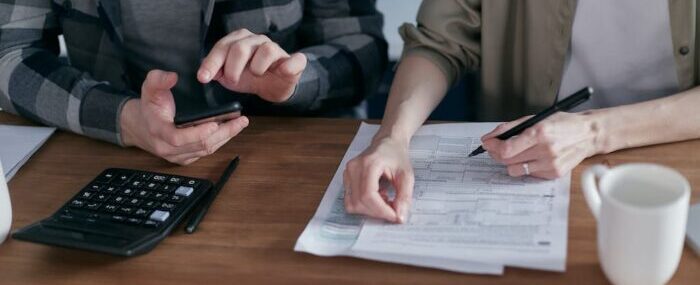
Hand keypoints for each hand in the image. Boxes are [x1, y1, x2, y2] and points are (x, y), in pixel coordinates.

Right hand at [120, 70, 248, 164]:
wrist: (140, 126)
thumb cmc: (148, 106)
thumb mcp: (149, 88)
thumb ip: (158, 79)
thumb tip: (172, 76)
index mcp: (158, 132)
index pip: (178, 139)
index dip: (197, 133)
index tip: (214, 124)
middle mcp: (168, 148)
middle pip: (200, 146)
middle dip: (223, 133)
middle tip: (240, 121)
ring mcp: (177, 156)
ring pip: (205, 150)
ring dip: (225, 137)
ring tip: (240, 123)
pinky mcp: (185, 158)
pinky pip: (205, 153)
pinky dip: (220, 141)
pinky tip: (231, 130)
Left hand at [197, 28, 306, 102]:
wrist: (274, 86)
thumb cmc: (251, 77)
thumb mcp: (229, 76)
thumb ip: (216, 72)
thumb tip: (207, 73)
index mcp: (240, 40)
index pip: (223, 47)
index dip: (212, 63)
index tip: (203, 78)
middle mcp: (258, 40)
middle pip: (241, 48)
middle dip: (232, 68)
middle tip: (233, 80)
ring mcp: (277, 49)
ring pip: (267, 50)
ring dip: (257, 67)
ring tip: (256, 75)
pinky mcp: (294, 61)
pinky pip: (295, 60)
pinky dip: (288, 66)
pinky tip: (281, 71)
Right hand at [343, 137, 414, 222]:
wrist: (387, 143)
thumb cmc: (396, 155)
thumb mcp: (407, 175)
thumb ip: (404, 197)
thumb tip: (400, 217)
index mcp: (369, 163)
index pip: (368, 195)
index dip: (381, 210)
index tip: (395, 216)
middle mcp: (354, 168)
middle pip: (359, 202)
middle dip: (377, 212)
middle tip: (392, 209)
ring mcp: (347, 173)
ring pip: (352, 204)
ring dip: (370, 210)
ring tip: (384, 200)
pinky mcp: (346, 179)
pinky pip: (350, 200)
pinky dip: (364, 205)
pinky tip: (376, 197)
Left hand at [481, 112, 603, 178]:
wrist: (588, 134)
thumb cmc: (561, 124)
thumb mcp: (536, 118)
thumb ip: (510, 127)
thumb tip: (490, 137)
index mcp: (539, 133)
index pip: (506, 149)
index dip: (492, 147)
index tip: (487, 143)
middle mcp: (545, 150)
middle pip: (507, 161)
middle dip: (496, 153)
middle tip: (495, 147)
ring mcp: (550, 164)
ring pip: (515, 170)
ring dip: (510, 162)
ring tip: (516, 153)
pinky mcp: (554, 173)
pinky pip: (529, 174)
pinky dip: (526, 166)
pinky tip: (533, 157)